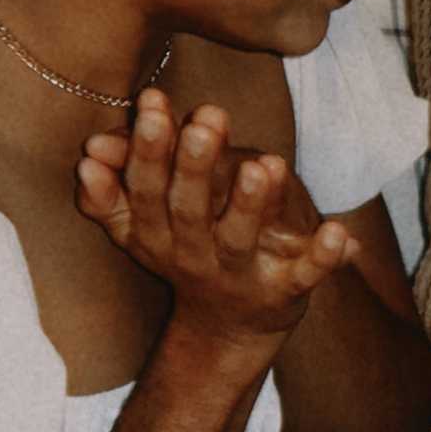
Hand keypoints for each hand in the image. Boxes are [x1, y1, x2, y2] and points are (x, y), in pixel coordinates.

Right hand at [74, 91, 351, 340]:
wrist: (228, 328)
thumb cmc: (185, 250)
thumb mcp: (141, 225)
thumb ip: (113, 186)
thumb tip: (90, 150)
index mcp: (155, 234)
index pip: (146, 189)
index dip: (147, 149)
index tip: (154, 103)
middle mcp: (193, 255)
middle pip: (188, 211)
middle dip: (195, 167)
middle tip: (205, 124)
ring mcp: (240, 274)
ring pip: (240, 239)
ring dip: (251, 204)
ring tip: (263, 164)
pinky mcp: (284, 291)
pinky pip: (304, 276)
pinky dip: (323, 257)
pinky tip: (340, 231)